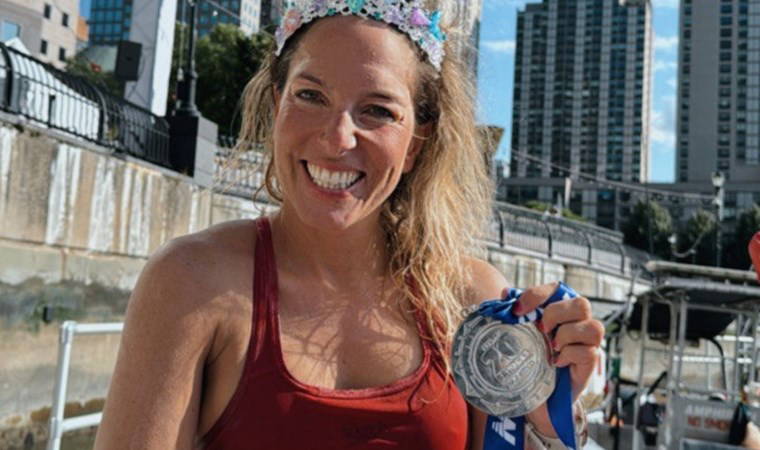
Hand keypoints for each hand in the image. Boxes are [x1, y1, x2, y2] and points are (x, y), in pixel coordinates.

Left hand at [508, 283, 604, 436]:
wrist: (539, 393)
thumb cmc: (531, 355)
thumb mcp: (518, 333)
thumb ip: (513, 313)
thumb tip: (504, 293)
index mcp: (560, 307)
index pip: (556, 289)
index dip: (537, 295)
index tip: (517, 311)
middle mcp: (578, 321)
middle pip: (582, 304)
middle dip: (557, 314)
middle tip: (540, 329)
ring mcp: (588, 341)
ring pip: (593, 327)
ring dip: (567, 335)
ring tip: (551, 346)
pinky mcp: (591, 361)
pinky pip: (588, 352)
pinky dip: (569, 355)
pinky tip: (555, 362)